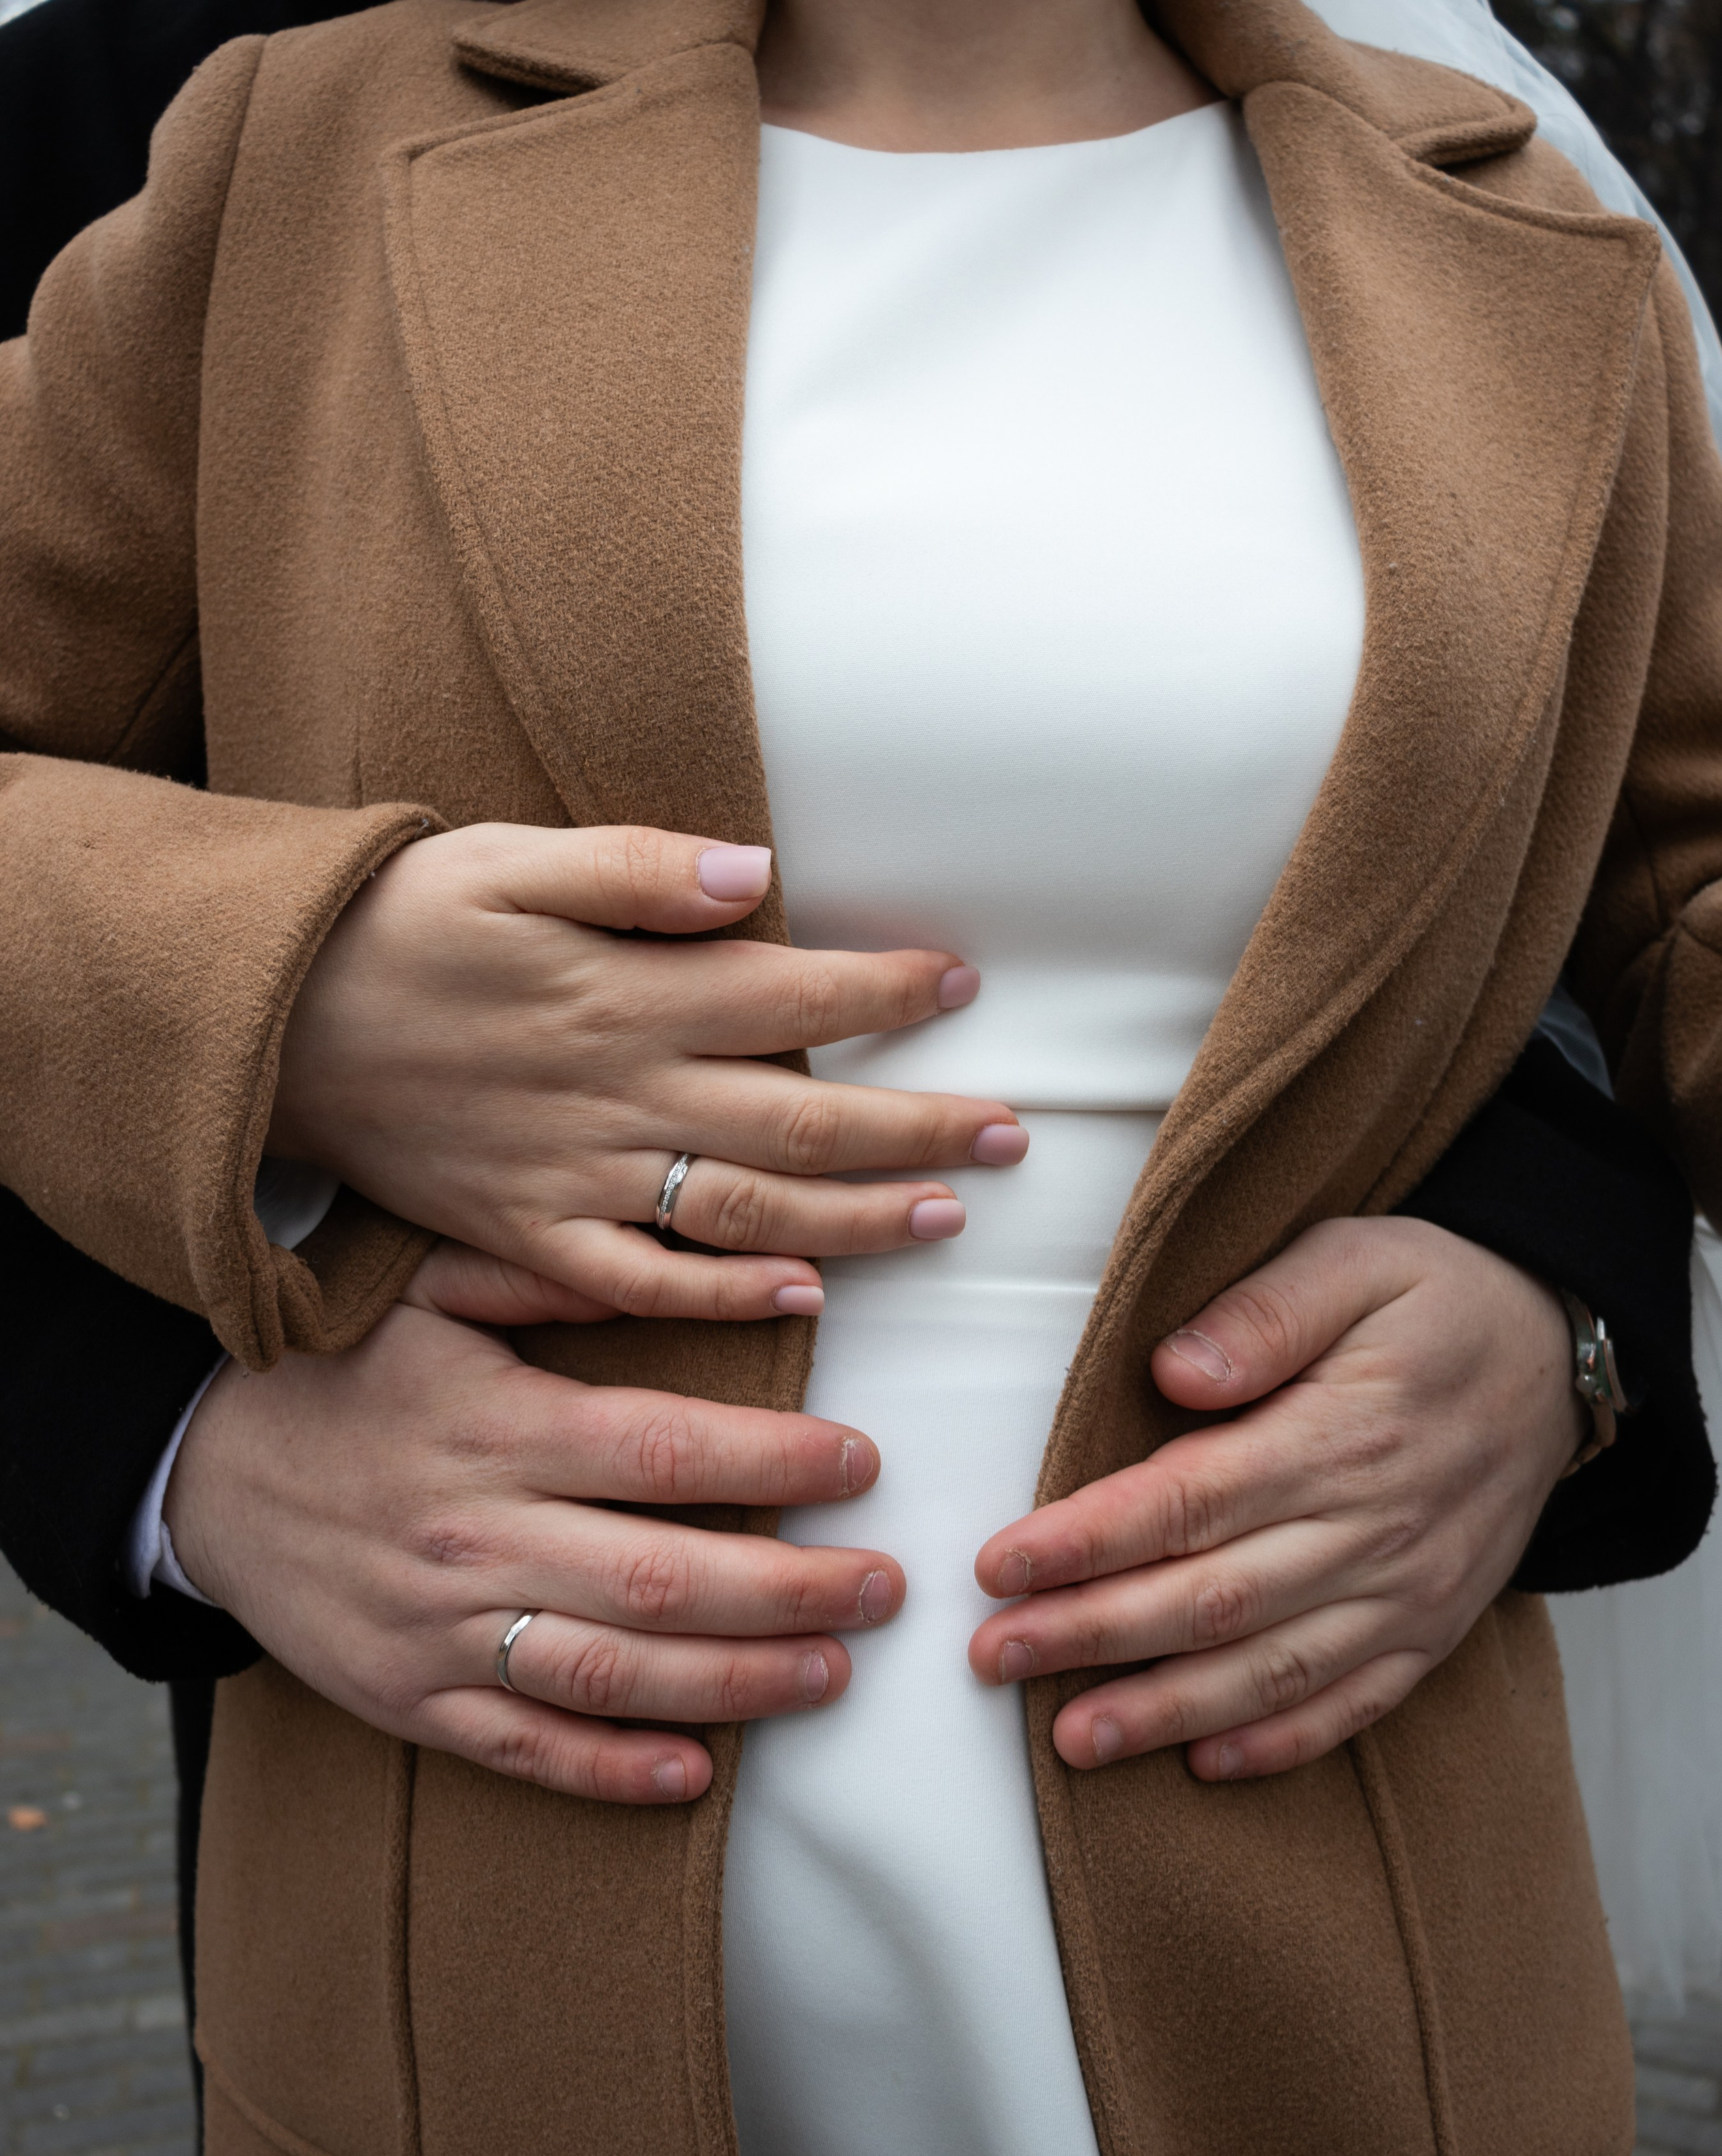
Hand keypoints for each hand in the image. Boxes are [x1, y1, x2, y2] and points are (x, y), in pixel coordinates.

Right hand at [164, 1297, 902, 1804]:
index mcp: (495, 1427)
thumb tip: (733, 1276)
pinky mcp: (409, 1700)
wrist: (200, 1466)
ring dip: (734, 1684)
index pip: (662, 1450)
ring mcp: (439, 1630)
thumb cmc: (347, 1368)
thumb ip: (571, 1282)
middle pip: (660, 1578)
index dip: (775, 1460)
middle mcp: (475, 1535)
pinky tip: (696, 1774)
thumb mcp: (437, 1288)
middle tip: (887, 1586)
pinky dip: (613, 1771)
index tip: (863, 1462)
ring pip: (609, 1675)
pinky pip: (523, 1748)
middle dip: (790, 1589)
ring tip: (833, 1672)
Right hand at [269, 823, 1025, 1318]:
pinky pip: (640, 1280)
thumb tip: (755, 874)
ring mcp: (576, 1173)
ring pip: (746, 1206)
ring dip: (857, 1215)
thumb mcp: (506, 859)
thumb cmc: (399, 924)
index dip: (886, 993)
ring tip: (947, 1214)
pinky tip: (799, 1296)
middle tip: (1011, 1134)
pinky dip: (723, 1291)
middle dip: (917, 1125)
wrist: (274, 1023)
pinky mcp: (528, 1232)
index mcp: (624, 991)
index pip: (792, 994)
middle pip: (800, 1117)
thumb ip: (635, 870)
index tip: (963, 988)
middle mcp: (618, 1090)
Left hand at [968, 1218, 1584, 1780]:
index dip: (1089, 1540)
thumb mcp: (1357, 1261)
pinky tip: (1203, 1764)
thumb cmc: (1437, 1296)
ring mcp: (1410, 1591)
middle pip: (1211, 1597)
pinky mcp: (1433, 1628)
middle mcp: (1375, 1527)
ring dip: (1166, 1711)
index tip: (999, 1567)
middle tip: (992, 1658)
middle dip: (1092, 1634)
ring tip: (1072, 1738)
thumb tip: (1171, 1371)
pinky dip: (1278, 1742)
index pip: (1190, 1499)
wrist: (1562, 1352)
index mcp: (1341, 1435)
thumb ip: (1265, 1311)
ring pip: (1272, 1668)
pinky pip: (1353, 1702)